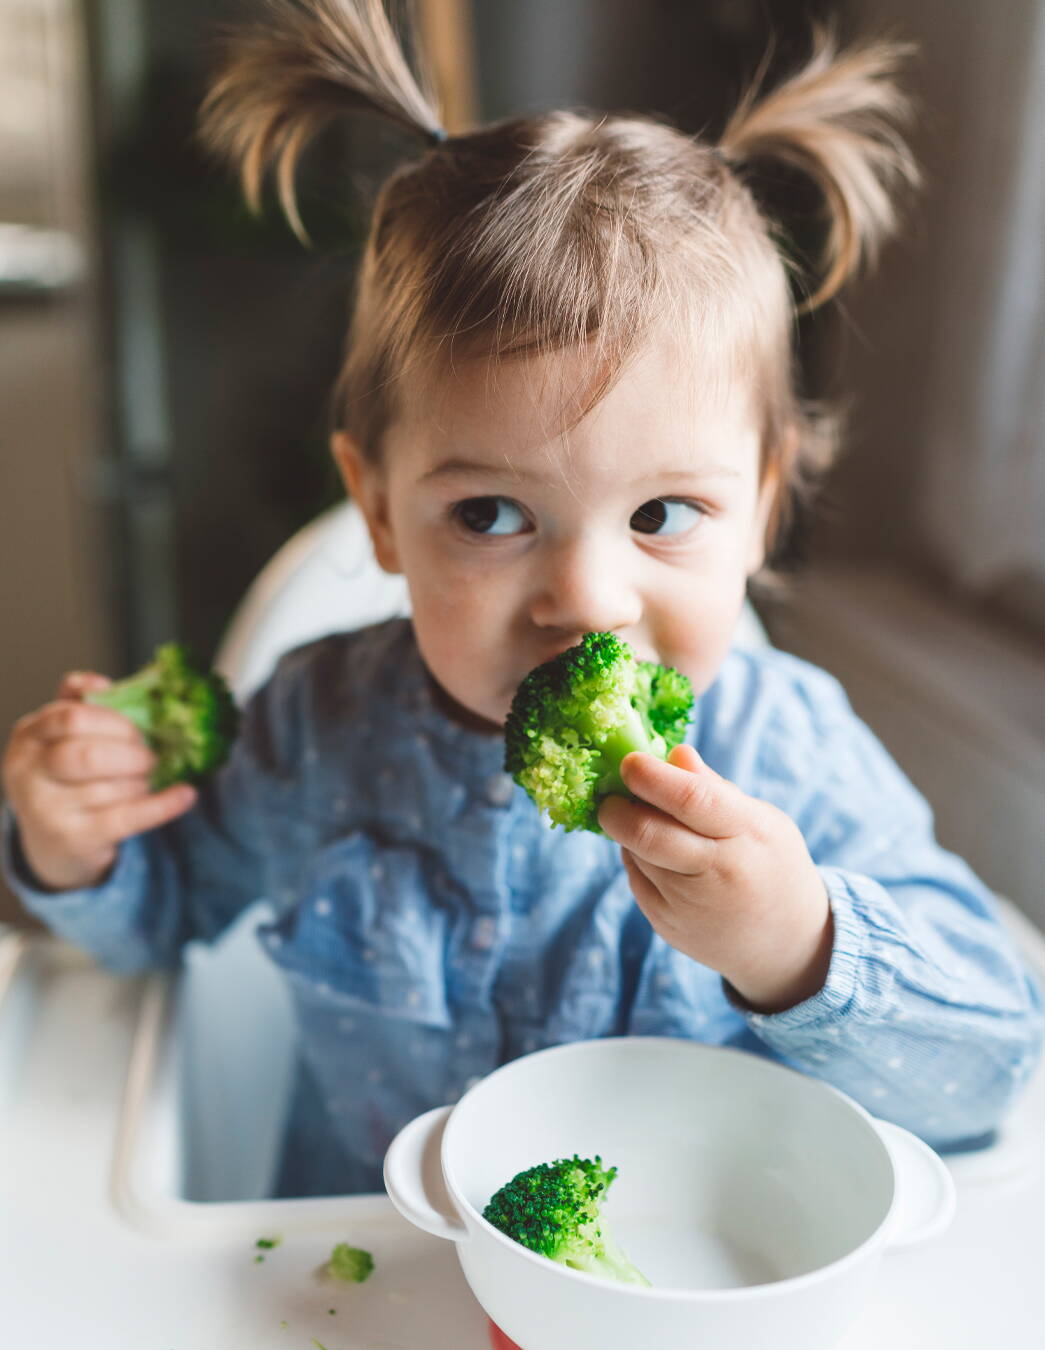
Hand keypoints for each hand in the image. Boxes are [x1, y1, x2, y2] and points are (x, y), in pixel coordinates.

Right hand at [1, 671, 196, 891]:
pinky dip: (163, 805)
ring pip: (113, 788)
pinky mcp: (73, 840)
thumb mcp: (63, 738)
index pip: (72, 718)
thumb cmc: (66, 779)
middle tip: (149, 758)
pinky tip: (185, 794)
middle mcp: (27, 773)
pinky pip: (127, 818)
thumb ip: (79, 704)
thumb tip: (101, 682)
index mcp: (29, 737)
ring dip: (142, 782)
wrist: (54, 844)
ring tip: (145, 782)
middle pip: (89, 755)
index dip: (114, 721)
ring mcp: (46, 810)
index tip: (138, 730)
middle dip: (132, 754)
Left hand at [598, 744, 832, 1012]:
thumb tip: (674, 754)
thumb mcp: (762, 820)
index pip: (692, 799)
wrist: (786, 944)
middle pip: (649, 834)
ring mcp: (690, 904)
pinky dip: (635, 858)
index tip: (630, 761)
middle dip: (617, 809)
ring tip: (641, 821)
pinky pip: (635, 880)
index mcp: (748, 834)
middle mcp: (718, 872)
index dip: (653, 777)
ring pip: (637, 855)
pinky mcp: (668, 925)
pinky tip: (653, 854)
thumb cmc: (771, 864)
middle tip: (610, 795)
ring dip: (626, 832)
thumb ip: (714, 789)